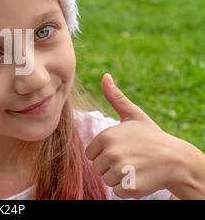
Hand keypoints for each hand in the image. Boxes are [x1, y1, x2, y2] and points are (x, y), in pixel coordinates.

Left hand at [85, 73, 181, 198]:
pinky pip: (118, 193)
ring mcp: (121, 171)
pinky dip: (128, 189)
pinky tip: (140, 178)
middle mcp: (111, 153)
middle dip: (111, 166)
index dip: (105, 153)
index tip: (122, 148)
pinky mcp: (131, 187)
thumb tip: (105, 76)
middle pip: (97, 168)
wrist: (177, 159)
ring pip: (107, 181)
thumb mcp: (133, 115)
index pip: (91, 154)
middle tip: (131, 159)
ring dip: (120, 178)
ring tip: (136, 168)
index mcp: (106, 136)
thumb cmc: (151, 137)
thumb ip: (115, 97)